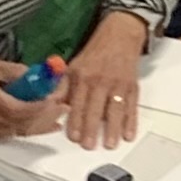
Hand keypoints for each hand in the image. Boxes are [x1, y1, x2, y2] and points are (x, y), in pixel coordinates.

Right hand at [0, 57, 66, 140]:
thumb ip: (12, 71)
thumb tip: (33, 73)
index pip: (21, 109)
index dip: (41, 106)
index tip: (56, 98)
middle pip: (27, 123)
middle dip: (48, 114)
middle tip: (65, 104)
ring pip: (24, 131)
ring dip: (44, 123)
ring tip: (61, 113)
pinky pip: (17, 134)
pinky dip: (35, 129)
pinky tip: (48, 125)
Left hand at [65, 11, 148, 149]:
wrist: (120, 34)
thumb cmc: (95, 53)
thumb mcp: (73, 66)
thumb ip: (62, 87)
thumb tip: (48, 104)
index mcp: (83, 76)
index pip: (77, 102)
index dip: (75, 120)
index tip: (74, 136)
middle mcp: (100, 80)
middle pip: (96, 108)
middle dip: (92, 128)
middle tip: (90, 145)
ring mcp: (118, 84)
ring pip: (115, 109)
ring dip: (113, 128)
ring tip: (111, 144)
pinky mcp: (132, 86)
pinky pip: (132, 106)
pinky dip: (131, 121)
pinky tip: (129, 134)